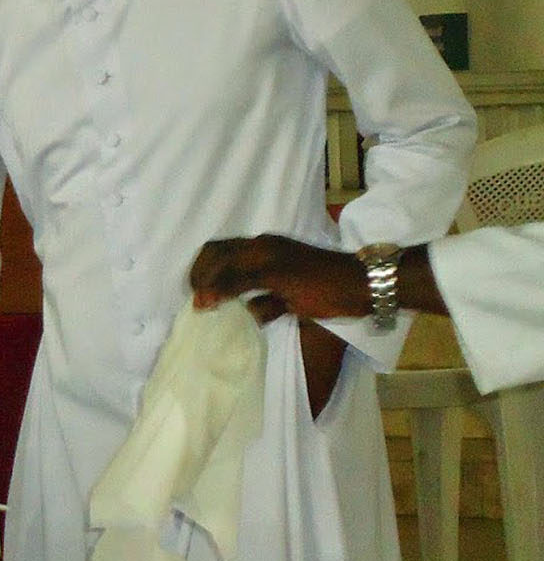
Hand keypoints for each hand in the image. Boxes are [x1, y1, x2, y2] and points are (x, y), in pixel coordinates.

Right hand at [188, 234, 369, 322]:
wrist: (363, 288)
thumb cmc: (321, 284)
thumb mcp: (276, 279)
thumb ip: (238, 284)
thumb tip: (202, 298)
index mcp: (259, 248)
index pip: (216, 255)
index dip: (201, 277)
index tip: (197, 303)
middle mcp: (263, 252)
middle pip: (222, 259)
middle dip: (206, 279)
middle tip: (200, 303)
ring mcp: (275, 266)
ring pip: (237, 273)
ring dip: (222, 287)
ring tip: (215, 307)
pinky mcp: (286, 282)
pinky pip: (256, 288)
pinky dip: (244, 299)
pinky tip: (243, 312)